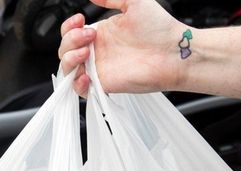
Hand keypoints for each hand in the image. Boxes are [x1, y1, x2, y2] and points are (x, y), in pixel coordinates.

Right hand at [58, 0, 185, 96]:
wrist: (175, 52)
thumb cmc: (161, 29)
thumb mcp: (134, 2)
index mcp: (102, 34)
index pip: (71, 33)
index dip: (68, 27)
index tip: (80, 19)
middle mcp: (98, 52)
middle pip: (65, 50)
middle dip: (70, 40)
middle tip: (90, 35)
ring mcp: (100, 70)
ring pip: (68, 70)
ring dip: (69, 59)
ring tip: (86, 52)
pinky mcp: (105, 85)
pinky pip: (81, 91)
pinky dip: (77, 84)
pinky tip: (86, 75)